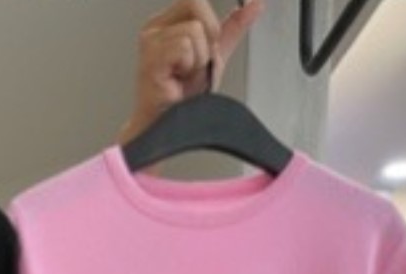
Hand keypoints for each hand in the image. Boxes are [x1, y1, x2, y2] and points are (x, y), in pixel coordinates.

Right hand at [119, 0, 263, 145]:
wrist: (173, 127)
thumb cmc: (184, 98)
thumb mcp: (214, 55)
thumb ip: (233, 27)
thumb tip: (255, 4)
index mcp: (166, 23)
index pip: (196, 0)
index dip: (210, 23)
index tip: (204, 49)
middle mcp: (154, 30)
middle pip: (195, 4)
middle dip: (207, 38)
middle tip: (195, 64)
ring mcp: (150, 44)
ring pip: (194, 30)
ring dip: (199, 59)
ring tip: (185, 77)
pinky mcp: (150, 60)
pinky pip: (185, 46)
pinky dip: (190, 66)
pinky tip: (178, 81)